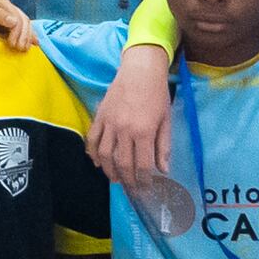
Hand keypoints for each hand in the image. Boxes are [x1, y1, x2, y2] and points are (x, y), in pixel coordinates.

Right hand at [91, 46, 175, 184]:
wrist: (140, 70)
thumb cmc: (157, 94)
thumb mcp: (166, 120)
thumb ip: (163, 146)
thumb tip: (164, 170)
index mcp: (144, 132)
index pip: (143, 165)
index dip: (144, 180)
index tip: (146, 187)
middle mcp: (124, 130)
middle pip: (122, 163)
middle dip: (128, 180)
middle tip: (131, 188)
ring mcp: (109, 124)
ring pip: (104, 155)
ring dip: (109, 171)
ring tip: (116, 179)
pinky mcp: (100, 116)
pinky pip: (92, 139)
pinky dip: (93, 154)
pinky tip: (98, 163)